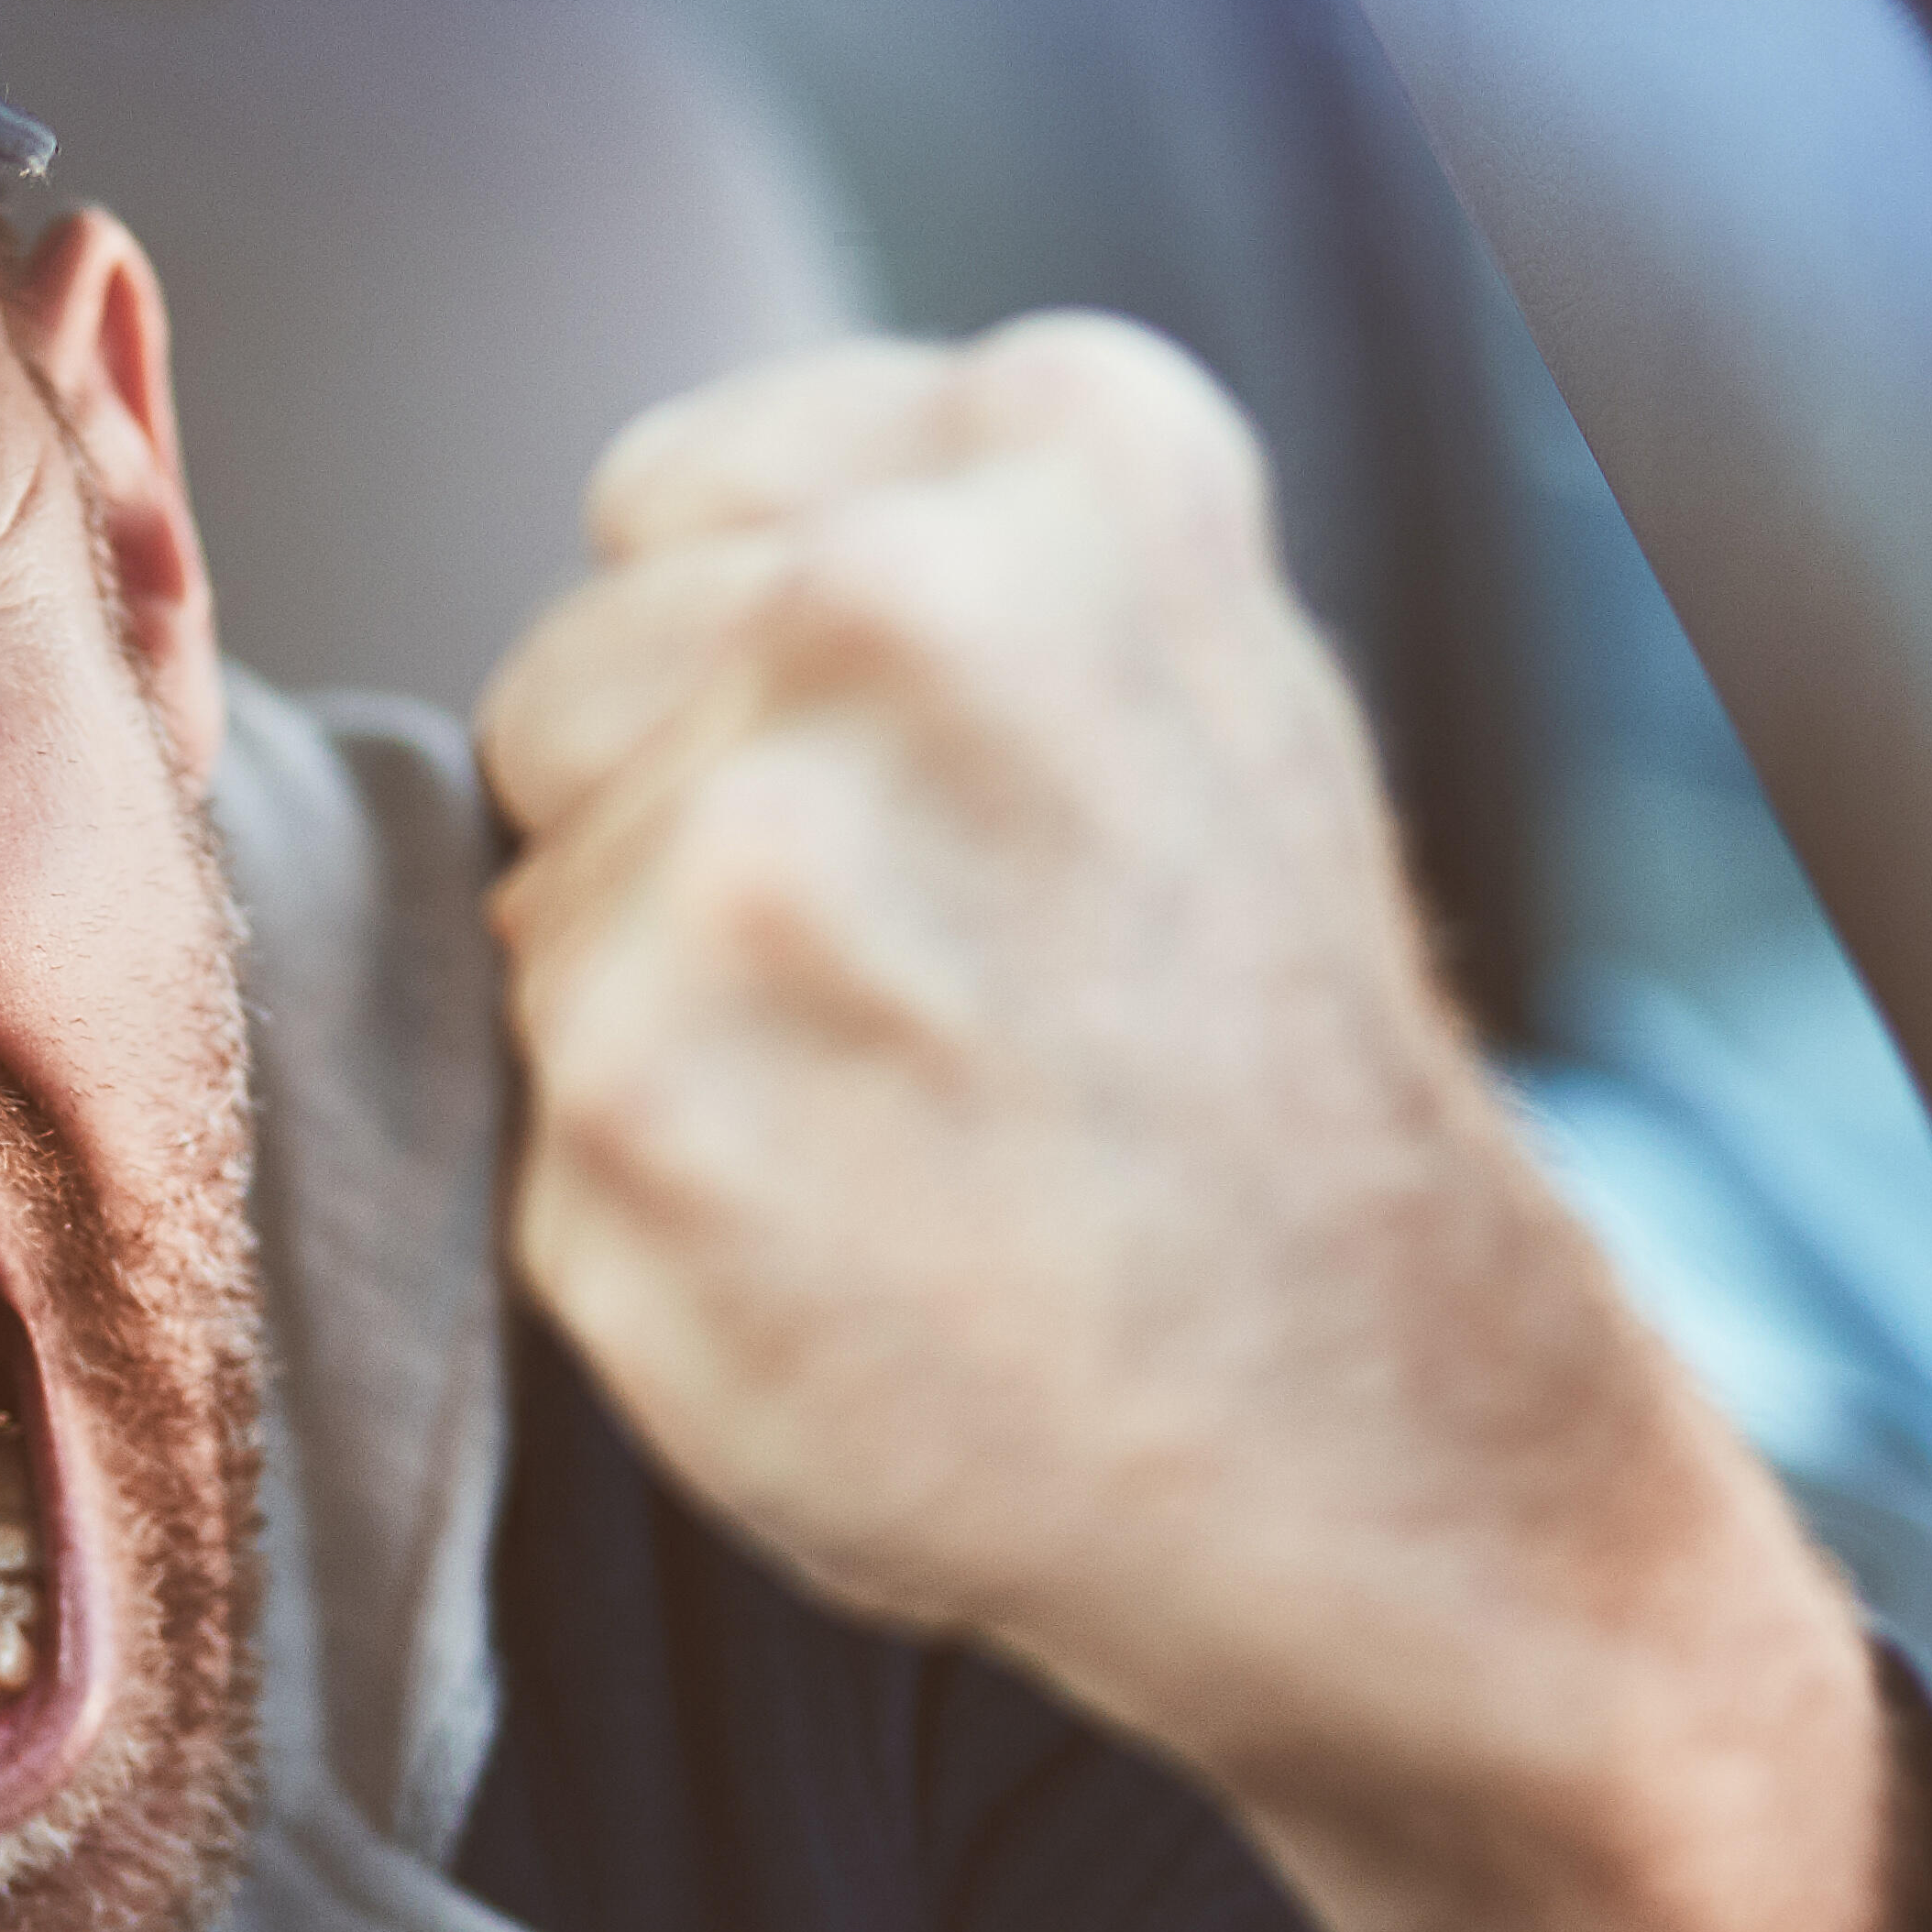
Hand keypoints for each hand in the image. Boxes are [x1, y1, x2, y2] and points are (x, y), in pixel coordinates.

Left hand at [479, 320, 1931, 1931]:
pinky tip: (875, 1276)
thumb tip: (573, 548)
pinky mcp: (650, 1148)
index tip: (916, 841)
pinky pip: (530, 1142)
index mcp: (1060, 465)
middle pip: (572, 699)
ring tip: (926, 1153)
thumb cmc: (1274, 1110)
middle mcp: (905, 635)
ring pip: (540, 923)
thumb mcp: (1158, 714)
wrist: (1402, 1466)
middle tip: (948, 1036)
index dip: (758, 697)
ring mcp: (773, 898)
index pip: (677, 496)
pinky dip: (644, 1237)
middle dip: (704, 870)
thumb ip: (890, 570)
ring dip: (669, 1061)